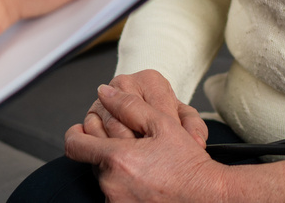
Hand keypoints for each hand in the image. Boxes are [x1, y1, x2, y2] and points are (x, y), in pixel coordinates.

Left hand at [66, 84, 229, 202]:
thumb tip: (104, 92)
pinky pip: (115, 195)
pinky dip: (125, 186)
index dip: (77, 133)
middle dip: (104, 148)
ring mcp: (117, 202)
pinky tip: (145, 181)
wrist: (209, 198)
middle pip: (92, 160)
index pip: (75, 144)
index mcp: (117, 158)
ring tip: (142, 164)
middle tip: (128, 143)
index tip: (83, 130)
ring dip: (116, 169)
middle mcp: (112, 184)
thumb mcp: (163, 124)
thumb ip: (129, 105)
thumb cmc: (189, 165)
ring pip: (104, 179)